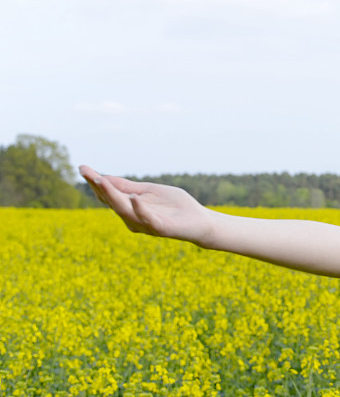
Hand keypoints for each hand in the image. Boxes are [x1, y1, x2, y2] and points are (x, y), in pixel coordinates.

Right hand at [79, 165, 212, 243]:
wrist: (199, 221)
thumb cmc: (174, 206)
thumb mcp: (149, 191)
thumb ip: (128, 186)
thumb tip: (103, 177)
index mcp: (130, 208)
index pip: (109, 195)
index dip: (95, 182)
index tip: (82, 168)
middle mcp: (133, 219)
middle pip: (112, 202)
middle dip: (99, 187)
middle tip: (86, 172)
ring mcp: (146, 225)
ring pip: (125, 211)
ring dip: (113, 196)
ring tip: (102, 181)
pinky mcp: (161, 228)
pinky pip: (148, 219)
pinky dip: (140, 209)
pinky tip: (135, 197)